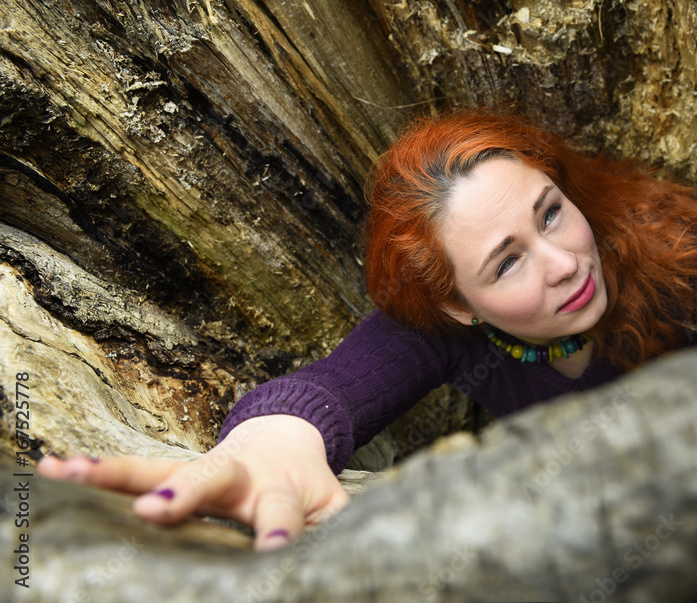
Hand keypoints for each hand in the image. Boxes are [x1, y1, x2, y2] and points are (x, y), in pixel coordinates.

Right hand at [37, 415, 347, 549]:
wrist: (287, 434)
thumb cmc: (307, 485)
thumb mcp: (333, 505)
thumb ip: (334, 527)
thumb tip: (340, 562)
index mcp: (280, 486)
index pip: (280, 512)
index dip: (278, 529)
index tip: (274, 549)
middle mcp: (237, 473)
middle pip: (211, 478)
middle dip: (185, 494)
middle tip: (154, 512)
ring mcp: (201, 470)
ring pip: (159, 468)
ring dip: (116, 473)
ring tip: (72, 471)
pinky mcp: (174, 472)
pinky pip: (133, 472)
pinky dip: (96, 471)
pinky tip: (55, 467)